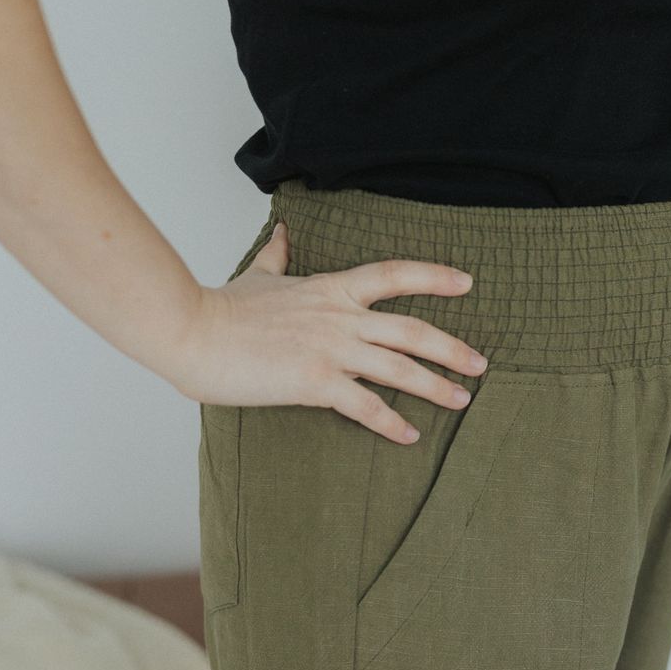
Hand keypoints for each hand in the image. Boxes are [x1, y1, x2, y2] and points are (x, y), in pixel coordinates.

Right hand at [169, 221, 488, 443]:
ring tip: (462, 400)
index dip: (434, 276)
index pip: (394, 273)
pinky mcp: (314, 381)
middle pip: (411, 329)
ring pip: (398, 367)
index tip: (467, 282)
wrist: (190, 331)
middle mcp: (340, 317)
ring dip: (436, 385)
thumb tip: (286, 233)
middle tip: (481, 364)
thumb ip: (279, 257)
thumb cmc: (220, 309)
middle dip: (452, 348)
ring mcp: (330, 348)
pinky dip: (391, 423)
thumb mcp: (258, 276)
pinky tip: (409, 436)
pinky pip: (365, 405)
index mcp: (330, 289)